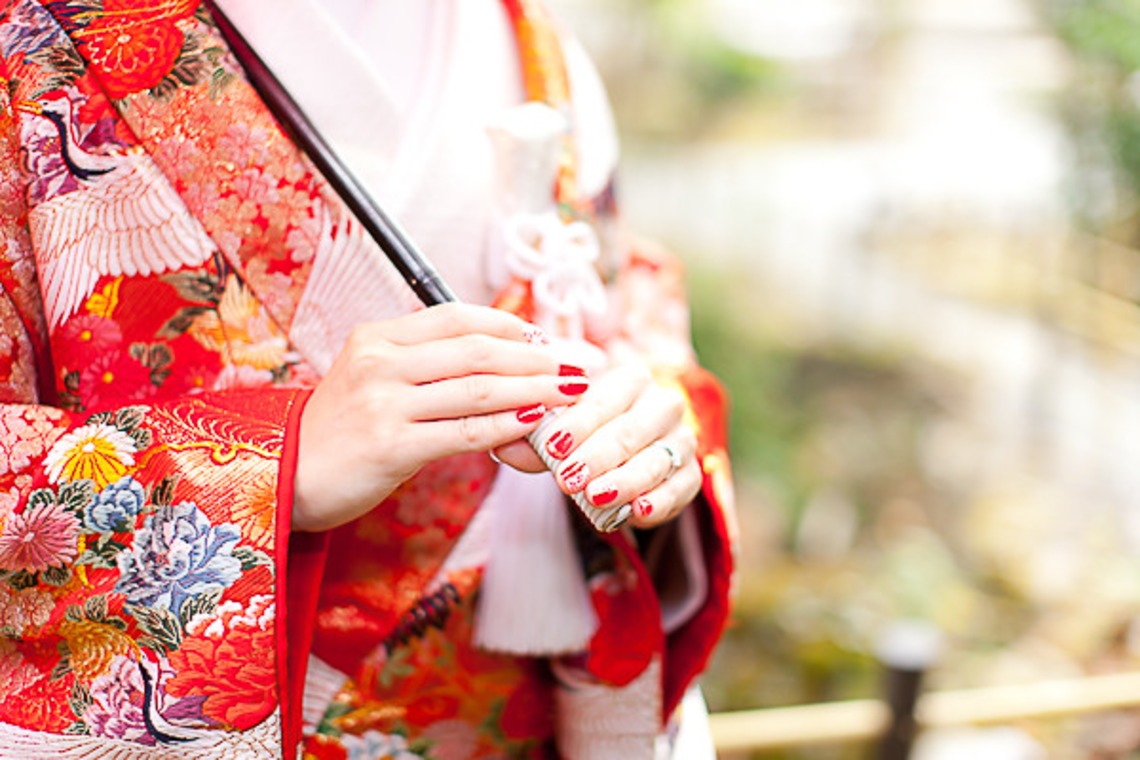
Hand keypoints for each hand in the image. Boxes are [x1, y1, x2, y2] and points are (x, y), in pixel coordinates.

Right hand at [292, 303, 587, 531]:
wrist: (284, 476)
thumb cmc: (340, 431)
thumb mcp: (373, 380)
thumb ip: (425, 366)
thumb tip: (500, 364)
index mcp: (377, 336)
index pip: (458, 316)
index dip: (513, 325)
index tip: (550, 338)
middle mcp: (380, 362)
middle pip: (478, 348)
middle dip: (539, 355)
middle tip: (581, 364)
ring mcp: (384, 403)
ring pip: (478, 388)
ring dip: (535, 388)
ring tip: (572, 391)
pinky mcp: (390, 446)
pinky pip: (464, 432)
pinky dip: (506, 426)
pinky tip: (535, 422)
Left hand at [494, 362, 700, 527]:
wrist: (629, 452)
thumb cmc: (588, 435)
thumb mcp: (558, 433)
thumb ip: (534, 440)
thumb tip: (501, 446)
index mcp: (630, 380)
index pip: (603, 400)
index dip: (577, 424)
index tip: (552, 446)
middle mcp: (662, 404)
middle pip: (630, 430)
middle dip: (597, 456)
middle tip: (567, 479)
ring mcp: (682, 439)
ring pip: (656, 460)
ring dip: (625, 480)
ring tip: (596, 496)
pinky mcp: (691, 474)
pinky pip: (680, 488)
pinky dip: (660, 501)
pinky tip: (637, 511)